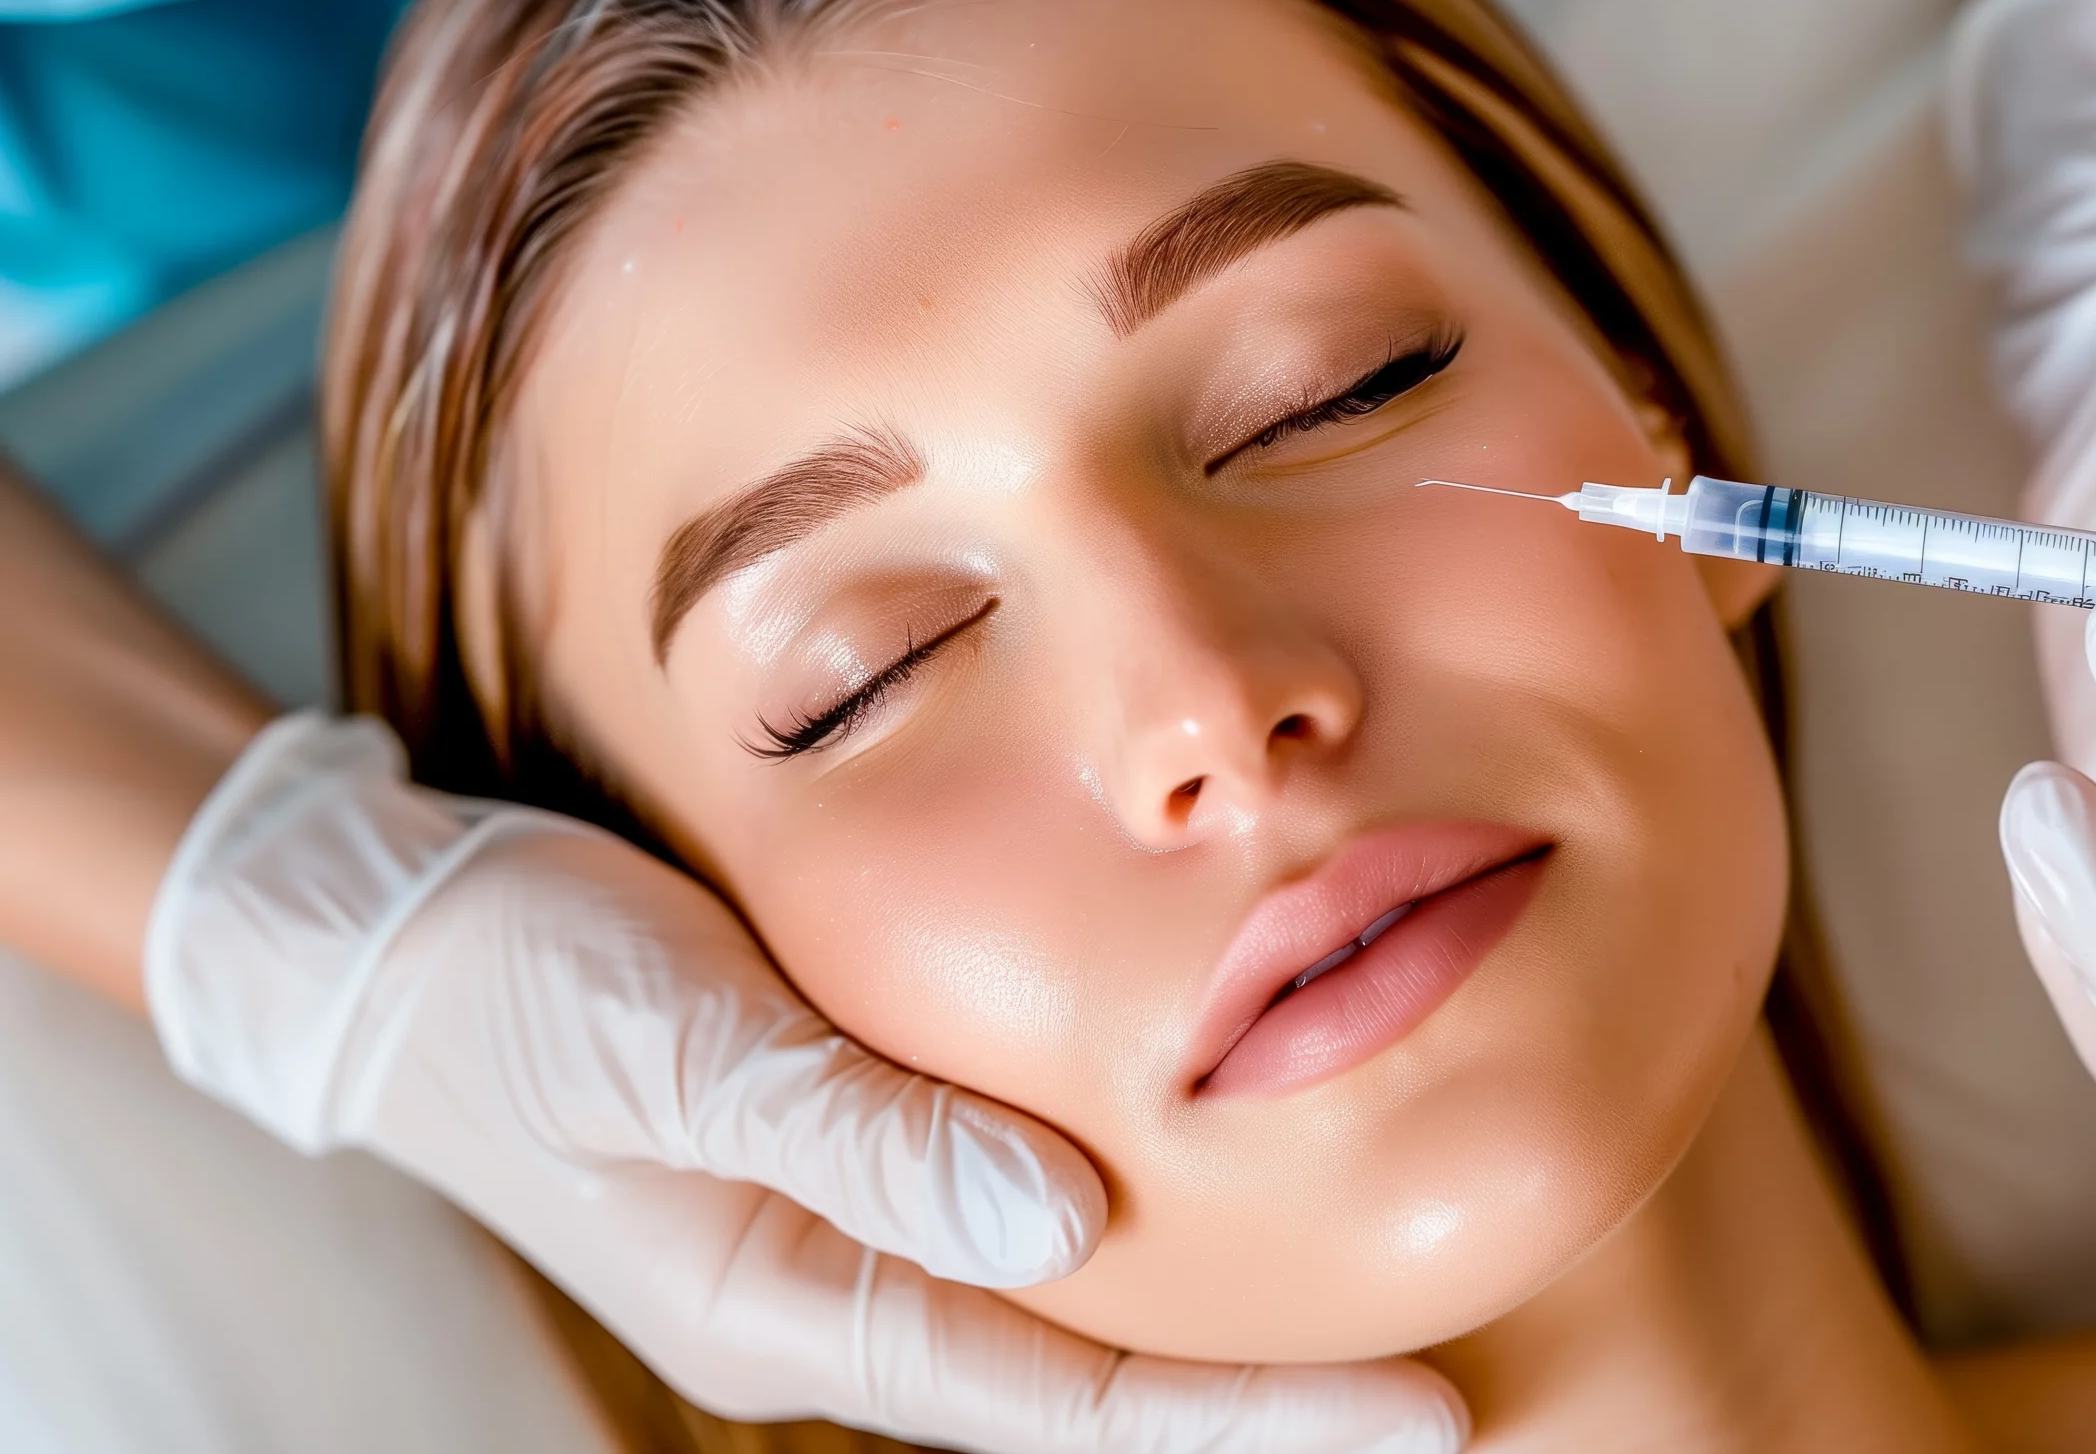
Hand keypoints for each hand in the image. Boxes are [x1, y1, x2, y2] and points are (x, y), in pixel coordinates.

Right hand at [148, 714, 1465, 1451]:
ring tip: (1388, 1302)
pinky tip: (1230, 1179)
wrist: (387, 937)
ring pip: (1076, 1308)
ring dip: (1222, 1319)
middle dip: (1272, 1405)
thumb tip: (1065, 1236)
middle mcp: (851, 1296)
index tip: (1433, 1415)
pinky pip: (1024, 1214)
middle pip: (1099, 1385)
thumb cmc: (517, 989)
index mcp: (800, 1309)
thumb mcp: (671, 1049)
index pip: (1073, 1403)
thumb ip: (860, 1140)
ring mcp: (856, 1231)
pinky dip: (1141, 1218)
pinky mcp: (858, 1148)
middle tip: (1462, 1394)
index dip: (1255, 1423)